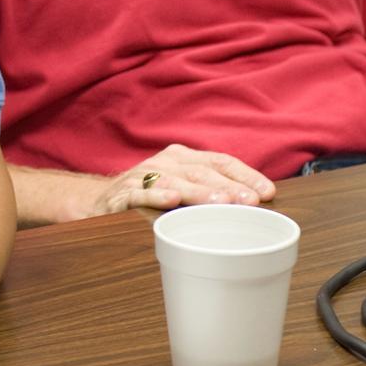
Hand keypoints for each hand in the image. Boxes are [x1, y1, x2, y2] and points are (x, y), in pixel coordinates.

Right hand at [103, 144, 274, 213]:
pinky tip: (171, 201)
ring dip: (199, 192)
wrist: (97, 200)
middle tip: (250, 201)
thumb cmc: (148, 196)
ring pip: (174, 182)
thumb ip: (209, 193)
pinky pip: (140, 194)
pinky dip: (156, 196)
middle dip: (227, 186)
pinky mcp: (122, 195)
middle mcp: (164, 163)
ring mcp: (142, 177)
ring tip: (220, 201)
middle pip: (200, 171)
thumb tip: (254, 207)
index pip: (219, 161)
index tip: (268, 192)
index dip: (245, 175)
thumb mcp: (180, 189)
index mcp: (182, 158)